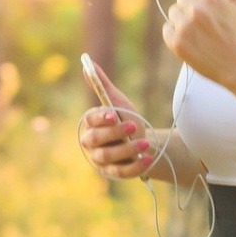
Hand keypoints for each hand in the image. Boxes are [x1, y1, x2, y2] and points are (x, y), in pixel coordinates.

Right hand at [78, 60, 153, 178]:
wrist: (144, 143)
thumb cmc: (127, 120)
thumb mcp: (118, 102)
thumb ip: (102, 86)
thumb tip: (87, 63)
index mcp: (91, 125)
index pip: (90, 121)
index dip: (100, 118)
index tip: (113, 114)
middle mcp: (92, 144)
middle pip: (95, 140)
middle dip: (114, 133)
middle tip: (133, 125)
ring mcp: (102, 161)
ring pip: (109, 156)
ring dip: (127, 149)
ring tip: (145, 143)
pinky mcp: (114, 173)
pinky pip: (121, 172)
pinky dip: (135, 166)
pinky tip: (147, 158)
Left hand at [162, 0, 235, 87]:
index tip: (210, 6)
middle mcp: (196, 10)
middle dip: (192, 5)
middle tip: (208, 22)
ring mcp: (185, 28)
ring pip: (174, 12)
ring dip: (184, 19)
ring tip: (201, 32)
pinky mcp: (177, 44)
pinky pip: (167, 29)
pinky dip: (176, 33)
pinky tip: (193, 40)